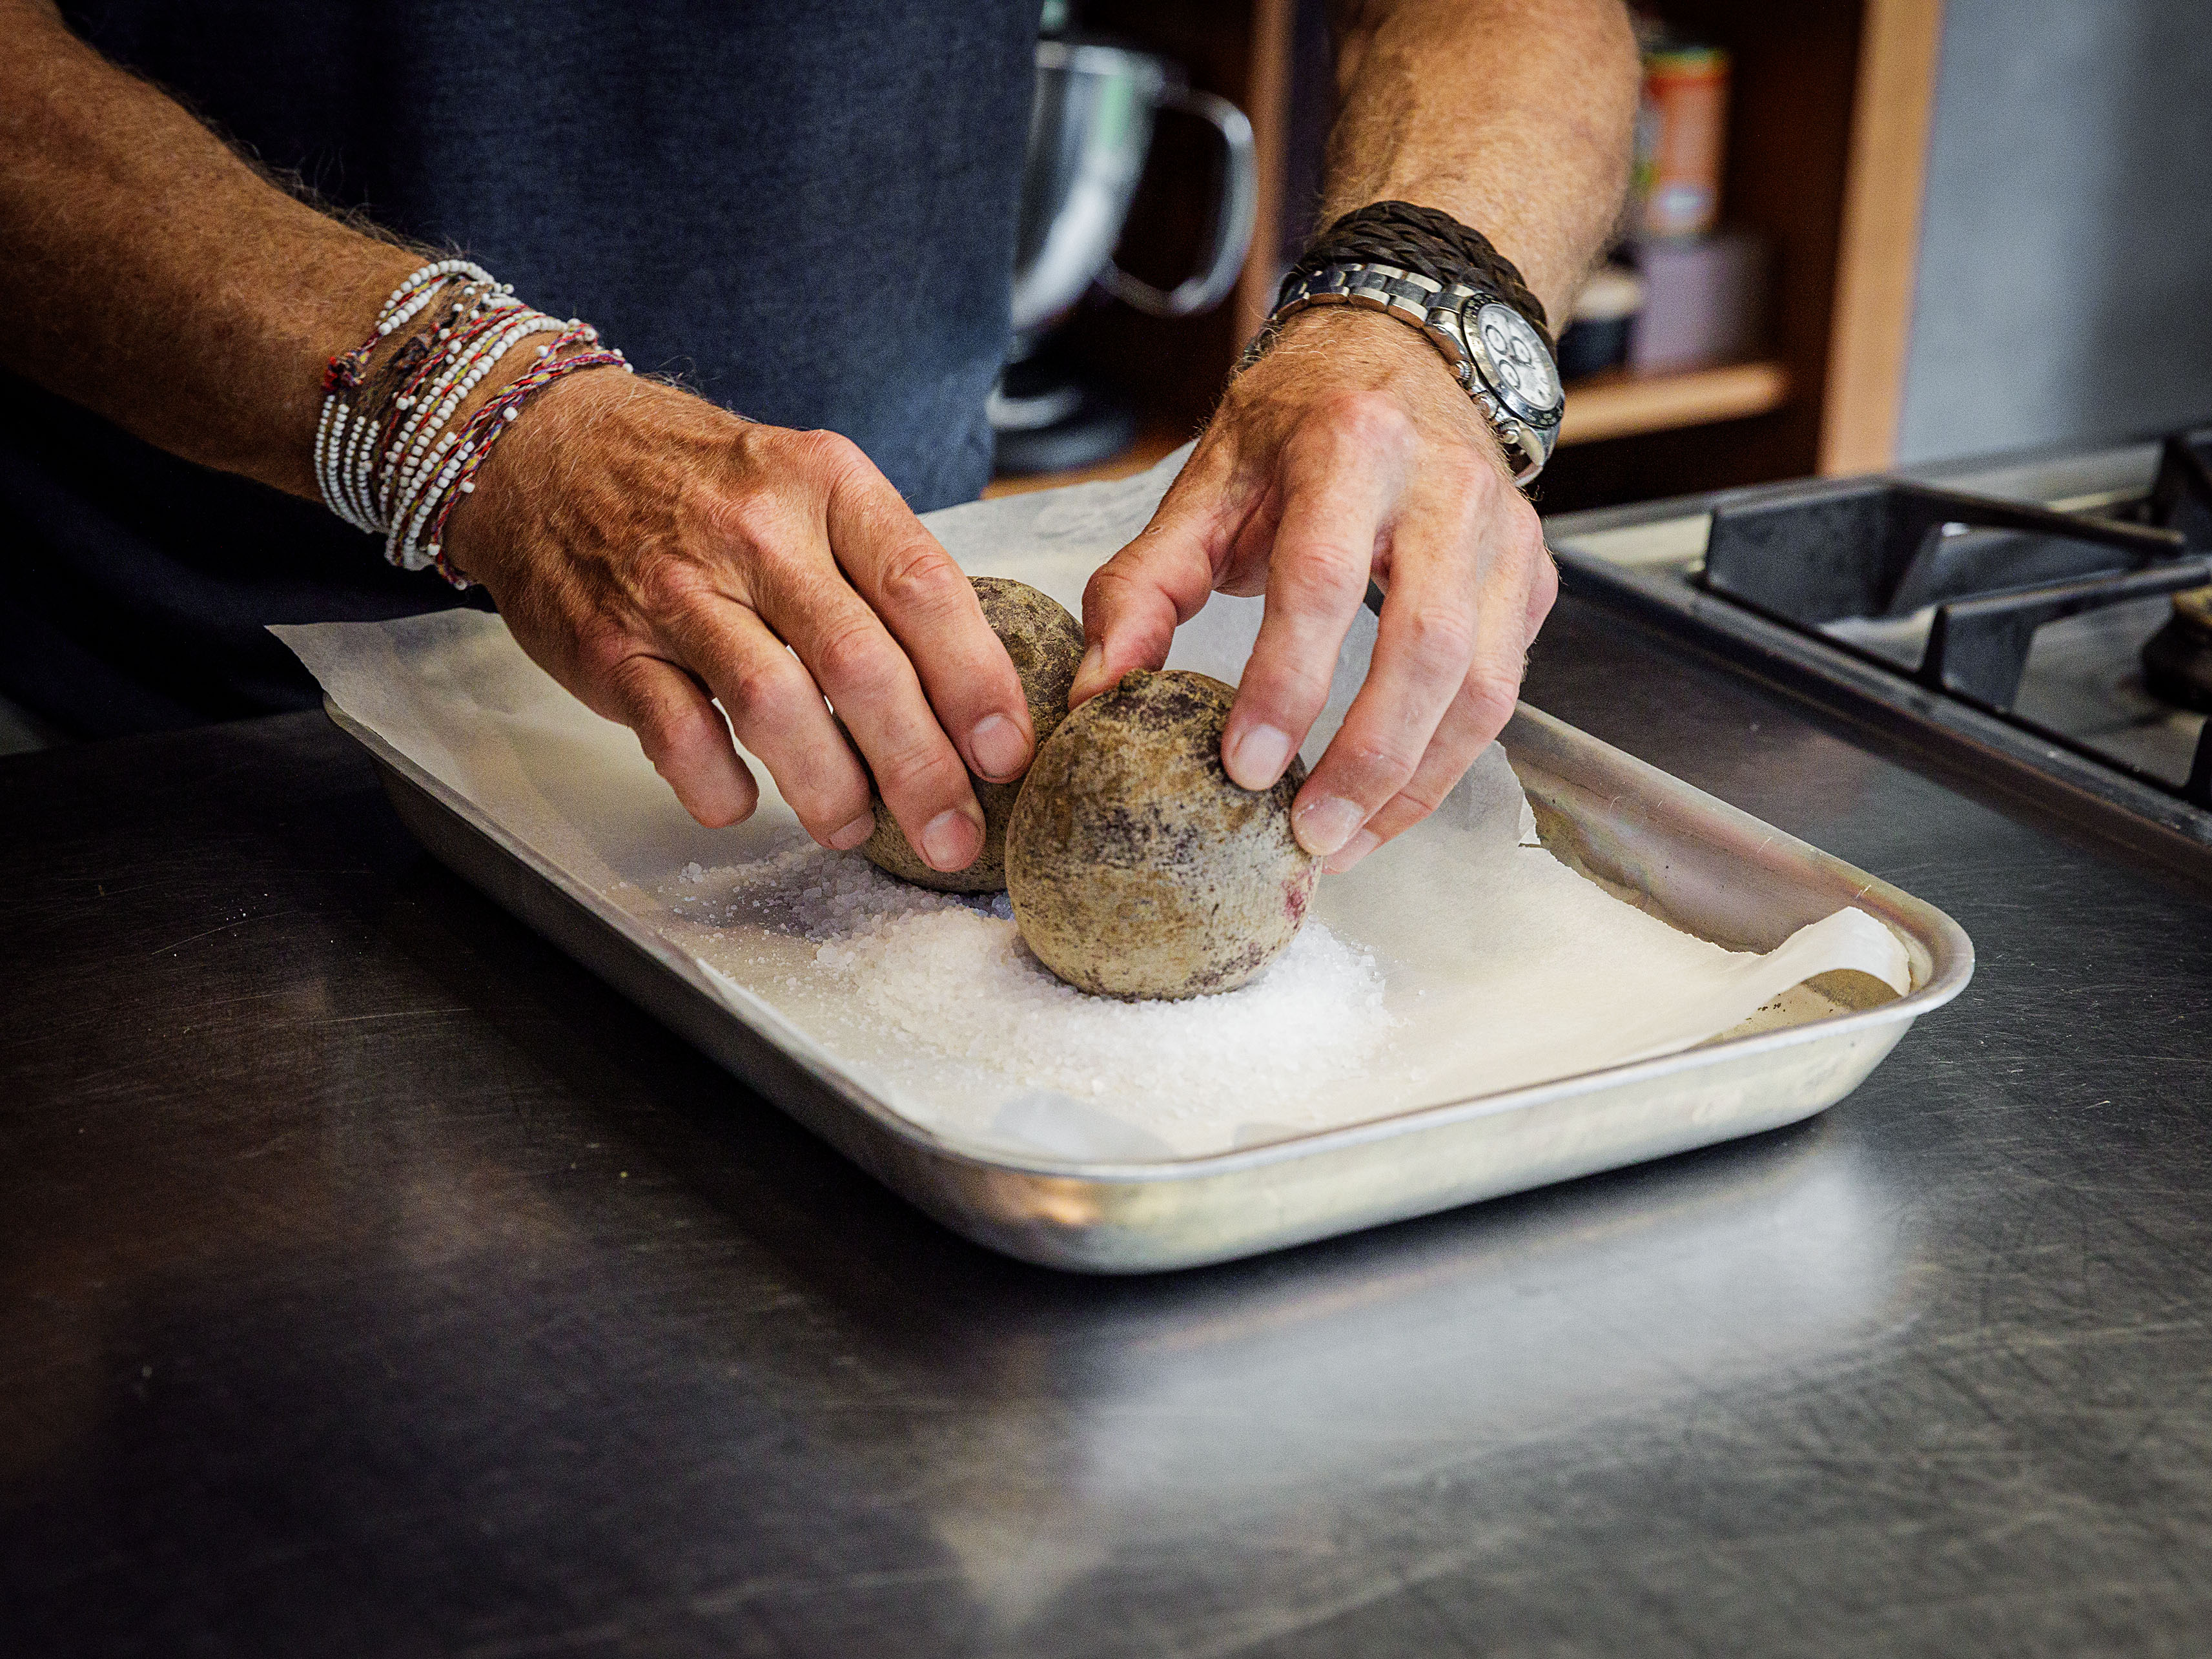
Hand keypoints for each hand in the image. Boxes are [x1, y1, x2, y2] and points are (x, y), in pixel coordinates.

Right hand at [441, 372, 1033, 872]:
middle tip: (954, 834)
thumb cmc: (703, 484)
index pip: (924, 588)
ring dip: (830, 789)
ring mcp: (676, 590)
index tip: (1008, 754)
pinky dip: (721, 788)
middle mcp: (756, 531)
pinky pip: (680, 737)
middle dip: (922, 769)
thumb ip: (882, 572)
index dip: (977, 682)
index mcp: (827, 484)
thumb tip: (968, 695)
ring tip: (854, 827)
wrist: (544, 448)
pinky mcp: (609, 646)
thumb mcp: (807, 485)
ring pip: (776, 708)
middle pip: (862, 664)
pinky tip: (744, 802)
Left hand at [1072, 306, 1556, 871]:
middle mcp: (1447, 487)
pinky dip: (1448, 760)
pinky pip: (1504, 688)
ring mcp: (1507, 533)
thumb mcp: (1207, 484)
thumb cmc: (1298, 426)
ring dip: (1417, 781)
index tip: (1246, 766)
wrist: (1405, 351)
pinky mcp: (1534, 576)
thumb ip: (1144, 585)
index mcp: (1352, 446)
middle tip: (1307, 834)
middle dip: (1369, 757)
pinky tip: (1388, 804)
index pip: (1323, 580)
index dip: (1287, 682)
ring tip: (1345, 842)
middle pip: (1428, 646)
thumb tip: (1096, 695)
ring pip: (1485, 685)